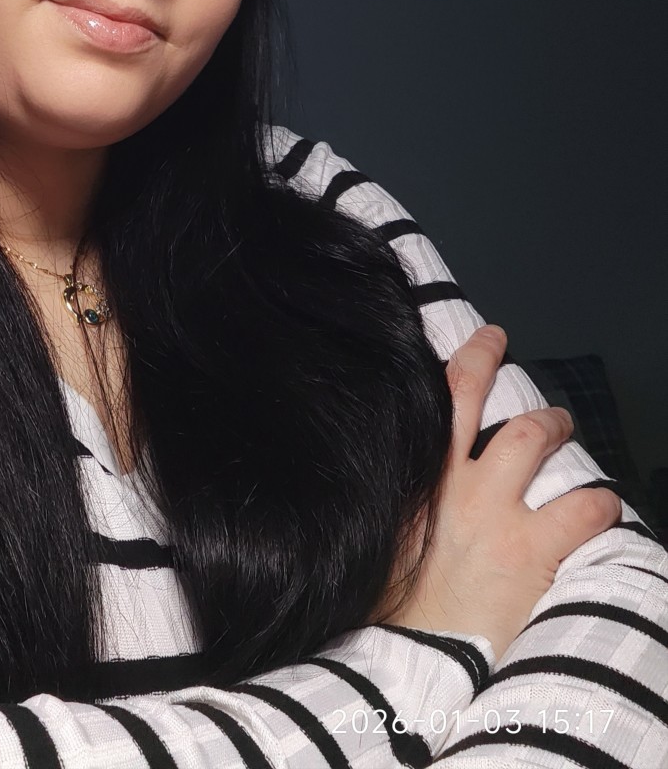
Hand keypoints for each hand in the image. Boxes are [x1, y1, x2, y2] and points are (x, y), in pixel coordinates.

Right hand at [370, 325, 622, 661]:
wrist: (414, 649)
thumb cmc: (392, 593)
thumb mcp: (383, 531)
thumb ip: (400, 495)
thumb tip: (405, 473)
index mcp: (417, 475)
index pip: (442, 399)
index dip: (470, 359)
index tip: (488, 339)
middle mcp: (454, 481)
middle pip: (485, 403)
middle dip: (509, 378)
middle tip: (534, 387)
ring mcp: (495, 513)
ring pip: (534, 440)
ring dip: (557, 428)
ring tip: (566, 429)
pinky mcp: (532, 550)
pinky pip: (583, 509)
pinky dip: (600, 504)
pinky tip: (605, 509)